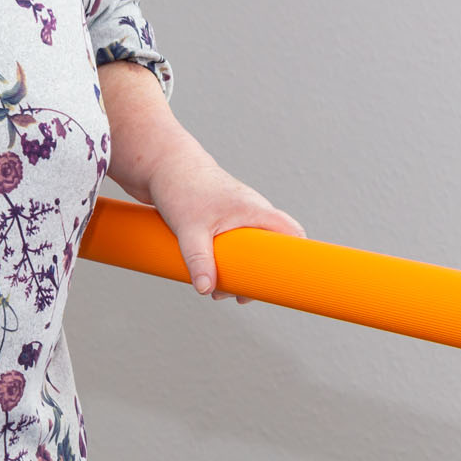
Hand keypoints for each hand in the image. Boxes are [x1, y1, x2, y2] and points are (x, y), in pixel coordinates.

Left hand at [146, 161, 303, 300]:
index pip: (292, 232)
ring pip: (252, 248)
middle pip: (271, 249)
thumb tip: (206, 289)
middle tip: (239, 295)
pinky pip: (237, 244)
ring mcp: (239, 215)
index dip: (298, 256)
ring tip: (219, 291)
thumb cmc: (181, 187)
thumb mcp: (190, 228)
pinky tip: (211, 275)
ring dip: (240, 271)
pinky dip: (229, 260)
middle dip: (260, 276)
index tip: (290, 281)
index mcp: (255, 209)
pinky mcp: (224, 218)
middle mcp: (252, 211)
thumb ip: (198, 260)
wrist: (162, 165)